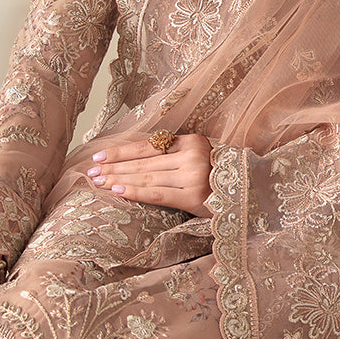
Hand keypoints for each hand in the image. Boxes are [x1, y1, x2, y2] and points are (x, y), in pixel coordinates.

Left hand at [86, 132, 211, 215]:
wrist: (248, 194)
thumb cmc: (218, 176)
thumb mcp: (198, 156)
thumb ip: (173, 154)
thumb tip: (132, 160)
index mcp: (191, 141)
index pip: (147, 146)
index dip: (120, 152)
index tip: (98, 157)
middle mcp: (192, 156)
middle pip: (143, 162)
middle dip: (114, 168)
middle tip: (91, 173)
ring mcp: (193, 176)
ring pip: (147, 177)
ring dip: (119, 180)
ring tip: (99, 183)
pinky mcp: (194, 198)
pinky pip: (157, 195)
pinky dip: (135, 193)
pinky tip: (117, 192)